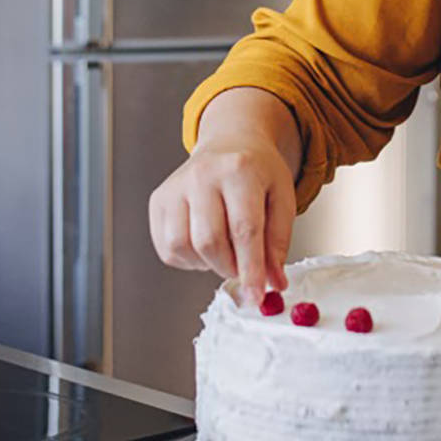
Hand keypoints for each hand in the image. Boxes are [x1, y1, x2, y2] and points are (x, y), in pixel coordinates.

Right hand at [148, 134, 295, 302]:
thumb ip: (278, 241)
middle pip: (209, 241)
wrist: (228, 143)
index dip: (250, 269)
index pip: (244, 230)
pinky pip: (167, 248)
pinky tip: (204, 243)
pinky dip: (188, 258)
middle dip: (228, 267)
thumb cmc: (256, 172)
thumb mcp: (281, 197)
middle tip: (243, 268)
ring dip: (207, 263)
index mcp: (239, 170)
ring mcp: (175, 187)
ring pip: (183, 247)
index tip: (256, 296)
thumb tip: (274, 283)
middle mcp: (202, 175)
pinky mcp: (158, 201)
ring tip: (223, 248)